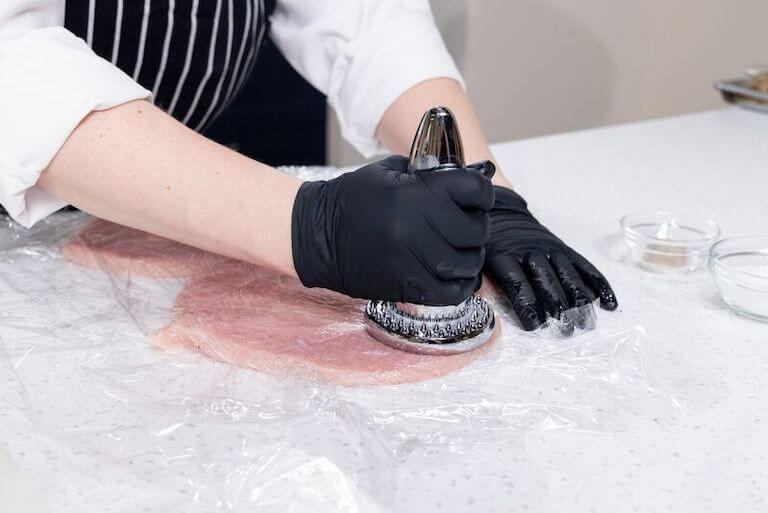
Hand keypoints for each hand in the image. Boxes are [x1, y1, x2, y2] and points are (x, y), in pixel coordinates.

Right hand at [291, 156, 494, 304]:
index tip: (476, 199)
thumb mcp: (392, 171)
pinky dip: (460, 285)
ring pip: (468, 264)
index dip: (482, 194)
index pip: (476, 190)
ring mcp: (410, 259)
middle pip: (476, 230)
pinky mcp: (404, 285)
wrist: (317, 234)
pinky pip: (451, 292)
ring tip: (459, 251)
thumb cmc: (354, 199)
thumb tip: (475, 177)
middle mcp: (415, 225)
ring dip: (470, 258)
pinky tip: (452, 274)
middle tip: (466, 227)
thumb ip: (431, 174)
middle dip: (477, 227)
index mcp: (414, 191)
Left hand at [485, 185, 617, 331]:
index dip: (526, 303)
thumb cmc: (487, 245)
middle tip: (566, 329)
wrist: (503, 213)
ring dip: (579, 299)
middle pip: (546, 281)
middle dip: (557, 305)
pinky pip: (584, 266)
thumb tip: (471, 302)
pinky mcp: (564, 249)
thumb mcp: (476, 258)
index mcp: (503, 256)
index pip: (516, 282)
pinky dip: (598, 283)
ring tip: (586, 322)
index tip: (534, 325)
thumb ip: (476, 279)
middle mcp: (529, 252)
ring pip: (568, 275)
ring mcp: (550, 250)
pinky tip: (608, 303)